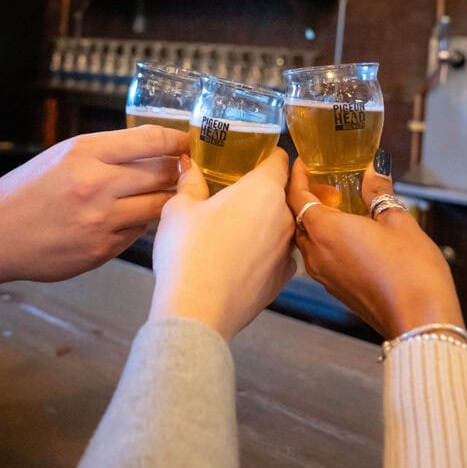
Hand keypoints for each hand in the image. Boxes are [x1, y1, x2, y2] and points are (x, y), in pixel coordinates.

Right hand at [0, 125, 188, 284]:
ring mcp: (101, 221)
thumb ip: (108, 150)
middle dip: (177, 171)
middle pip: (163, 174)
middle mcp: (97, 185)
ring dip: (165, 200)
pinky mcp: (102, 250)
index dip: (177, 141)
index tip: (186, 143)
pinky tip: (128, 218)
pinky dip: (140, 223)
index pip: (151, 141)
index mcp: (86, 153)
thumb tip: (154, 146)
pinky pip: (139, 232)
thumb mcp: (65, 154)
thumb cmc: (30, 189)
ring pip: (158, 207)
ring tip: (160, 195)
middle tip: (181, 170)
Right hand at [149, 149, 296, 341]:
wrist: (198, 311)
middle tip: (234, 194)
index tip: (254, 157)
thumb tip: (188, 164)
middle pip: (279, 194)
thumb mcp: (179, 208)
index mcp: (262, 190)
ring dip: (263, 223)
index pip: (279, 161)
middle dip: (260, 192)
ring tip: (234, 229)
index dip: (267, 155)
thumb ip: (190, 181)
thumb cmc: (188, 252)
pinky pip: (277, 254)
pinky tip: (239, 259)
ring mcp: (287, 250)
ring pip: (279, 226)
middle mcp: (284, 217)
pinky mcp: (282, 278)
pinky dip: (263, 253)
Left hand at [288, 158, 463, 338]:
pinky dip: (325, 242)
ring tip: (335, 206)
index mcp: (326, 231)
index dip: (297, 177)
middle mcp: (317, 254)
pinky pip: (320, 258)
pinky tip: (348, 235)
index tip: (301, 163)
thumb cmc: (411, 272)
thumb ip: (379, 193)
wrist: (420, 321)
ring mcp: (325, 276)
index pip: (298, 197)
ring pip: (308, 241)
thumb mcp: (398, 221)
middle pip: (297, 219)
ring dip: (315, 222)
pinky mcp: (337, 290)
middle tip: (322, 181)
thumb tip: (373, 169)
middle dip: (305, 198)